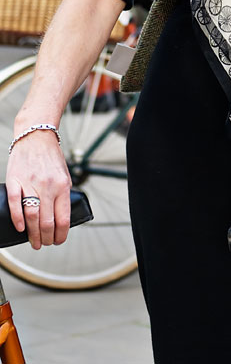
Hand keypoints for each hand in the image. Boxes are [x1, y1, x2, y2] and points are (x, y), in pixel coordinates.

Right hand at [6, 131, 71, 248]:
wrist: (36, 136)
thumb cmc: (51, 157)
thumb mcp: (64, 175)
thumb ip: (63, 195)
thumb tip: (60, 219)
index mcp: (63, 185)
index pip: (63, 218)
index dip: (61, 235)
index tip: (58, 241)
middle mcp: (48, 185)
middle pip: (47, 221)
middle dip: (46, 238)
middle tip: (44, 245)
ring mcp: (31, 183)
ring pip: (33, 216)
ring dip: (33, 234)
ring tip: (34, 242)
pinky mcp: (16, 180)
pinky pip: (16, 203)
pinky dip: (17, 219)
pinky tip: (21, 228)